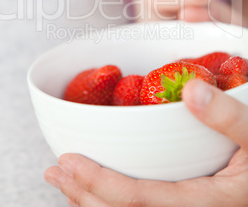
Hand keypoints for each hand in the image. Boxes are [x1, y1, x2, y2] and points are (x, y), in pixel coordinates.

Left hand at [44, 80, 247, 205]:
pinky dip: (113, 200)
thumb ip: (230, 117)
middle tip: (54, 172)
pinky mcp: (191, 205)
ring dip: (92, 201)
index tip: (67, 161)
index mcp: (208, 203)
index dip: (99, 183)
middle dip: (84, 195)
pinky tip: (100, 189)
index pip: (140, 200)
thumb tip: (193, 89)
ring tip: (66, 182)